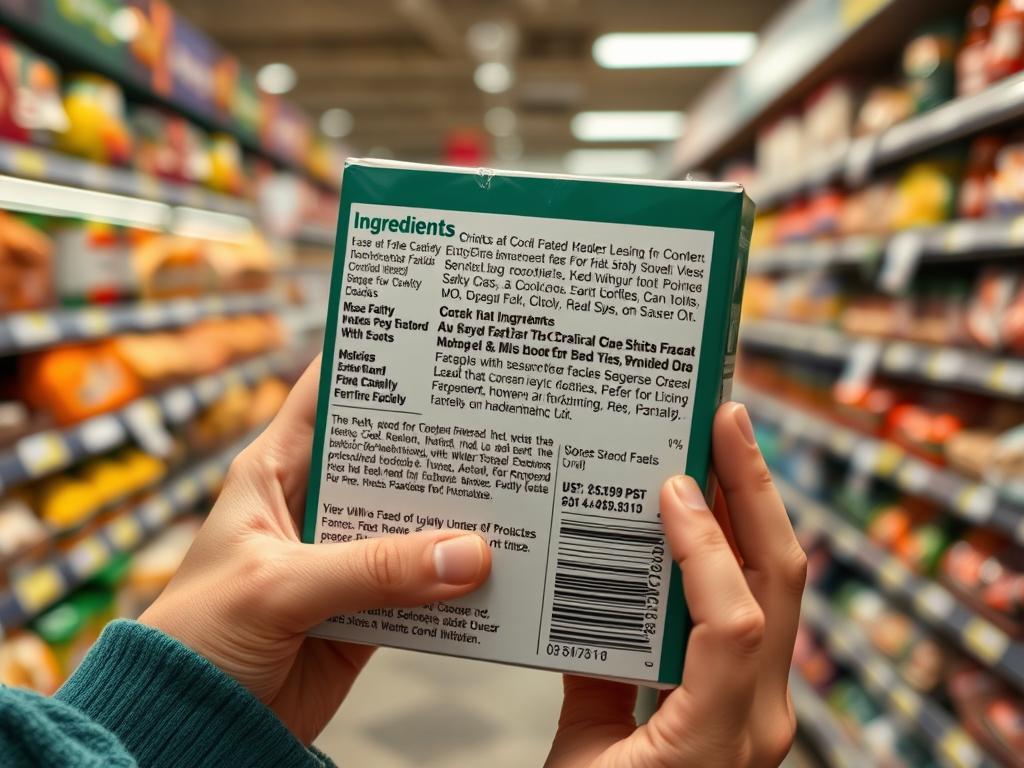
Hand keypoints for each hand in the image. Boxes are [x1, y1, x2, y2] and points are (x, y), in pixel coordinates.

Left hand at [139, 358, 491, 743]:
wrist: (194, 728)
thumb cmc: (198, 639)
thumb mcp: (280, 587)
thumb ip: (372, 569)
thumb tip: (468, 554)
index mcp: (274, 472)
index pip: (325, 396)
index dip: (373, 364)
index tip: (432, 345)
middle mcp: (312, 505)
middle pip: (386, 461)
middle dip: (437, 449)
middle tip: (498, 427)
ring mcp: (343, 557)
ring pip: (412, 523)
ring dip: (454, 519)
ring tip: (513, 498)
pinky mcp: (366, 608)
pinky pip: (422, 585)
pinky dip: (456, 581)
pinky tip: (496, 570)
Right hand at [545, 402, 805, 767]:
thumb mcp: (583, 759)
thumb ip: (590, 679)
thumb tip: (587, 597)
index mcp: (719, 735)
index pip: (734, 620)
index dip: (706, 546)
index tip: (671, 486)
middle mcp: (761, 716)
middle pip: (782, 582)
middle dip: (759, 490)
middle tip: (728, 418)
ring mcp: (765, 708)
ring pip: (780, 590)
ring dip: (754, 512)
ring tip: (725, 446)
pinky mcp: (750, 702)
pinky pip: (754, 610)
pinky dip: (732, 552)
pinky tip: (705, 516)